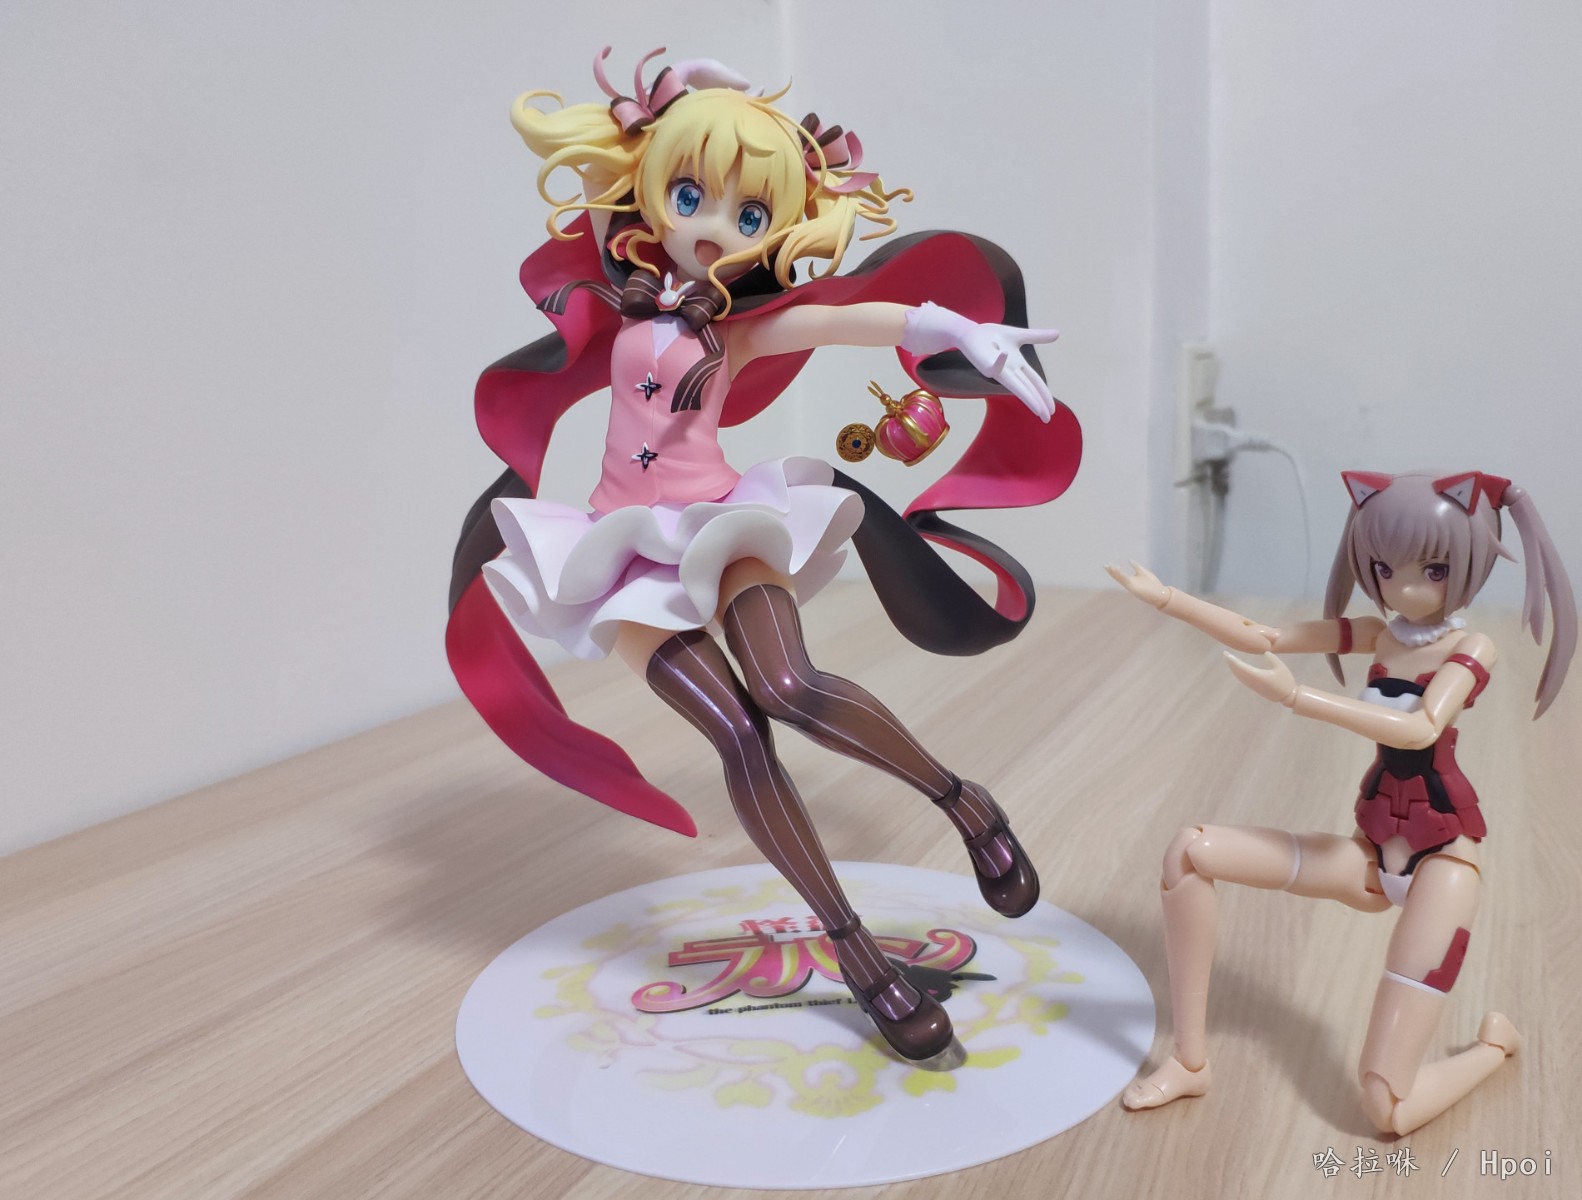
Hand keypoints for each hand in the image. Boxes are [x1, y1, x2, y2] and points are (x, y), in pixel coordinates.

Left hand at [901, 302, 1059, 421]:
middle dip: (1038, 403)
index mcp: (1018, 364)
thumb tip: (1058, 334)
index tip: (1052, 410)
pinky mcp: (985, 364)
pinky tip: (1004, 355)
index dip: (1044, 395)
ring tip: (1037, 409)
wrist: (968, 332)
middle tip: (1047, 419)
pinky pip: (993, 365)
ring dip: (1027, 396)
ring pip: (1015, 385)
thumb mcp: (1018, 335)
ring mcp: (997, 368)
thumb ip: (1037, 336)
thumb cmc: (990, 336)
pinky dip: (999, 361)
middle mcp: (1009, 370)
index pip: (1035, 382)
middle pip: (1028, 389)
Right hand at [1105, 561, 1169, 608]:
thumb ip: (1136, 566)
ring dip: (1116, 573)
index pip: (1120, 574)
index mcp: (1131, 580)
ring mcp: (1132, 586)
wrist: (1161, 595)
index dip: (1113, 569)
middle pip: (1118, 577)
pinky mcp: (1135, 589)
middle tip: (1105, 565)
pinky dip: (1123, 577)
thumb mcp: (1143, 572)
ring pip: (1121, 579)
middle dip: (1112, 572)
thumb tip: (1129, 560)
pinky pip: (1128, 582)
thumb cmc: (1153, 585)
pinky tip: (1120, 571)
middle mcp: (1129, 584)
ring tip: (1110, 567)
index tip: (1107, 564)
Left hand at [1223, 651, 1297, 706]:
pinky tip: (1236, 669)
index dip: (1232, 660)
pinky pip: (1242, 679)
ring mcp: (1252, 686)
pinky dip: (1237, 673)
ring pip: (1239, 676)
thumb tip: (1265, 652)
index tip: (1226, 654)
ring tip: (1229, 660)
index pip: (1241, 666)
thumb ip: (1273, 658)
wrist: (1287, 697)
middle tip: (1225, 655)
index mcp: (1257, 675)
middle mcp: (1252, 681)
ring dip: (1233, 668)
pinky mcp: (1254, 688)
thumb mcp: (1281, 667)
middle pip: (1237, 671)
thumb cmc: (1285, 681)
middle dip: (1230, 663)